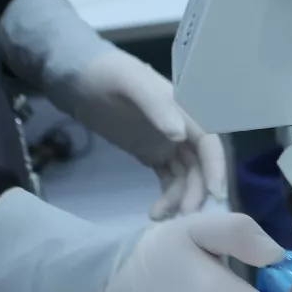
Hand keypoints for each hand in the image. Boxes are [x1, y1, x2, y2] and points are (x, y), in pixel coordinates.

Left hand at [0, 0, 224, 216]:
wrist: (75, 78)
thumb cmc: (105, 74)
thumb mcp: (130, 82)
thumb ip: (157, 105)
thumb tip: (179, 136)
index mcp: (184, 110)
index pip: (210, 142)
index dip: (216, 167)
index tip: (215, 195)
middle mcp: (183, 128)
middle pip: (201, 165)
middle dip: (197, 191)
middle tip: (183, 217)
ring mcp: (168, 142)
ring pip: (186, 177)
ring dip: (180, 198)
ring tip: (160, 217)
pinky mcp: (152, 153)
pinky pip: (168, 179)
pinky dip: (168, 197)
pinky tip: (156, 212)